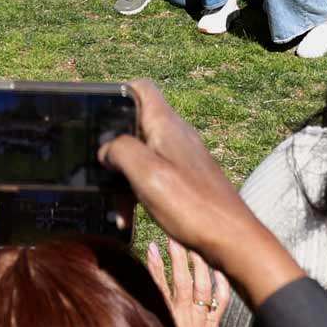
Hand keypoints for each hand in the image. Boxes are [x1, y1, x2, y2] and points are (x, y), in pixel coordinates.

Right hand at [99, 81, 303, 307]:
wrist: (231, 238)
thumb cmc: (191, 205)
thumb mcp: (146, 173)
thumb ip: (121, 150)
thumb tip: (106, 149)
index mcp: (167, 124)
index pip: (140, 88)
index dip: (115, 96)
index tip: (95, 120)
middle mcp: (176, 134)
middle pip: (136, 124)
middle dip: (114, 145)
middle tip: (98, 171)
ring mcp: (182, 156)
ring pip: (142, 154)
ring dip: (124, 175)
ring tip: (114, 205)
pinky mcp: (186, 178)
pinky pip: (153, 175)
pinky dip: (138, 190)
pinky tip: (130, 215)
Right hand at [145, 239, 236, 326]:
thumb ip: (154, 323)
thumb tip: (145, 299)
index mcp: (168, 323)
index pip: (159, 288)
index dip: (155, 266)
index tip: (152, 246)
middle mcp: (184, 320)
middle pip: (182, 281)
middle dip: (180, 257)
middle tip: (177, 237)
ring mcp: (202, 322)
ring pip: (202, 287)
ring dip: (200, 265)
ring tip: (196, 247)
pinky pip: (221, 303)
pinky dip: (222, 286)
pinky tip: (219, 272)